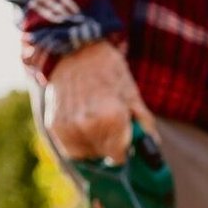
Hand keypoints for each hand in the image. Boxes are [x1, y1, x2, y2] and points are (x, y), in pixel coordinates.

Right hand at [43, 41, 157, 163]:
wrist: (75, 50)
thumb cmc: (109, 72)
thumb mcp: (133, 95)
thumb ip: (145, 126)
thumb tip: (153, 149)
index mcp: (111, 119)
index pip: (119, 158)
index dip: (125, 152)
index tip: (126, 145)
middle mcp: (86, 126)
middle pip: (103, 157)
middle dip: (110, 149)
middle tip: (112, 131)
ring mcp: (67, 127)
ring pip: (85, 156)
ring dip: (94, 148)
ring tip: (97, 127)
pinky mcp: (53, 125)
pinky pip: (69, 149)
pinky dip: (79, 143)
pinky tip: (85, 128)